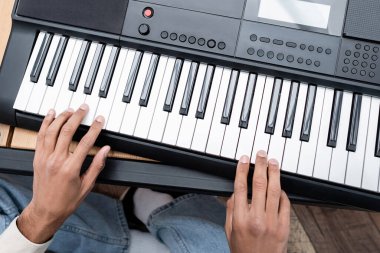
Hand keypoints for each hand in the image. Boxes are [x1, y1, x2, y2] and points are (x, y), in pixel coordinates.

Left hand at [17, 104, 110, 243]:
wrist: (46, 210)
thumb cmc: (67, 201)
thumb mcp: (87, 185)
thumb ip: (97, 165)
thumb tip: (106, 150)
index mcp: (71, 168)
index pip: (86, 142)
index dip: (94, 128)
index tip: (99, 119)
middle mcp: (56, 160)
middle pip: (67, 131)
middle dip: (77, 116)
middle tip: (84, 108)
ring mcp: (45, 158)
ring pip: (52, 131)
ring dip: (62, 117)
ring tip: (70, 109)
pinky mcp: (37, 157)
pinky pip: (40, 136)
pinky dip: (45, 124)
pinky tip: (51, 115)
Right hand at [225, 151, 289, 252]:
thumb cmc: (243, 251)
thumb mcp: (229, 231)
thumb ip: (231, 210)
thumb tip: (235, 193)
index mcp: (241, 219)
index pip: (241, 187)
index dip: (242, 170)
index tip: (244, 160)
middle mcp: (257, 219)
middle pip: (259, 185)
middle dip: (260, 166)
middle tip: (261, 154)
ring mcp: (272, 222)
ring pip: (274, 191)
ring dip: (274, 173)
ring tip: (273, 162)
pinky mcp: (285, 227)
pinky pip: (285, 204)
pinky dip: (283, 193)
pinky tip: (280, 185)